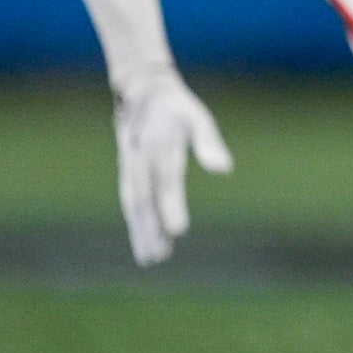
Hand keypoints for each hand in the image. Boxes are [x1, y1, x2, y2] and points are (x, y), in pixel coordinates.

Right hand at [114, 75, 231, 266]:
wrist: (143, 93)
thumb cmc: (178, 109)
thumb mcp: (198, 117)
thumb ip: (209, 143)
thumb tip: (225, 170)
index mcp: (160, 146)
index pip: (167, 182)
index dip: (171, 206)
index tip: (178, 230)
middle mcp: (141, 160)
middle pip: (145, 200)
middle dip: (151, 229)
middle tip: (161, 256)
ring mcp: (130, 168)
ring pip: (133, 205)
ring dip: (141, 232)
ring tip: (150, 259)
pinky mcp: (127, 173)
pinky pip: (129, 202)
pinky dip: (135, 223)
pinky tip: (143, 243)